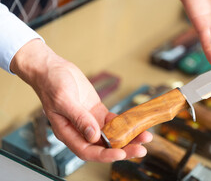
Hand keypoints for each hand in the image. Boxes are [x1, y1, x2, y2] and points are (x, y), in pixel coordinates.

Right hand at [11, 39, 152, 161]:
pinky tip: (136, 124)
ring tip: (144, 137)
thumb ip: (79, 118)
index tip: (120, 154)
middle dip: (123, 149)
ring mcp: (90, 122)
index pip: (87, 150)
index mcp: (68, 132)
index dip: (104, 155)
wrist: (53, 70)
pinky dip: (125, 124)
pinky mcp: (97, 112)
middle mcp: (80, 131)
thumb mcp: (64, 100)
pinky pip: (113, 122)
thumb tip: (93, 136)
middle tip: (140, 150)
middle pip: (103, 146)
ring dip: (128, 137)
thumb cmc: (51, 84)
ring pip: (111, 135)